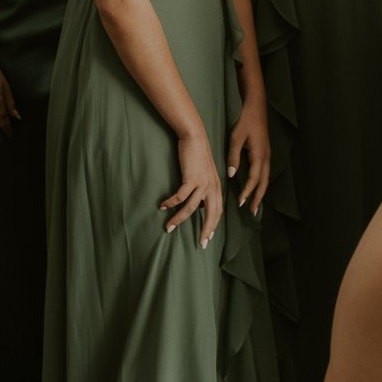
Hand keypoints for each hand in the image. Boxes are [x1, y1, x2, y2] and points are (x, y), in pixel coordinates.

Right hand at [159, 119, 223, 246]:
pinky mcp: (191, 178)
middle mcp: (212, 187)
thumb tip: (199, 204)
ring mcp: (202, 183)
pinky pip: (180, 196)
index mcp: (216, 187)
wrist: (195, 137)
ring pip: (191, 208)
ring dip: (179, 219)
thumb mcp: (206, 174)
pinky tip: (162, 206)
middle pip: (211, 215)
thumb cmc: (198, 155)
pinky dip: (171, 203)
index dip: (214, 225)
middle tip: (200, 244)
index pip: (218, 211)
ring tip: (168, 228)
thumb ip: (205, 189)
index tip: (208, 237)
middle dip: (206, 230)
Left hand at [229, 91, 271, 215]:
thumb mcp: (236, 138)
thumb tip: (232, 174)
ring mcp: (267, 156)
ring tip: (254, 204)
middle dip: (257, 198)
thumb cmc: (245, 122)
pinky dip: (261, 184)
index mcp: (259, 155)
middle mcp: (266, 158)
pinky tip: (255, 188)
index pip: (254, 179)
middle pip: (264, 184)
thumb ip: (234, 157)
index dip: (247, 192)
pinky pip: (265, 173)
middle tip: (251, 212)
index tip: (240, 203)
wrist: (256, 107)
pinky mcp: (265, 153)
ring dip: (260, 193)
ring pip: (266, 179)